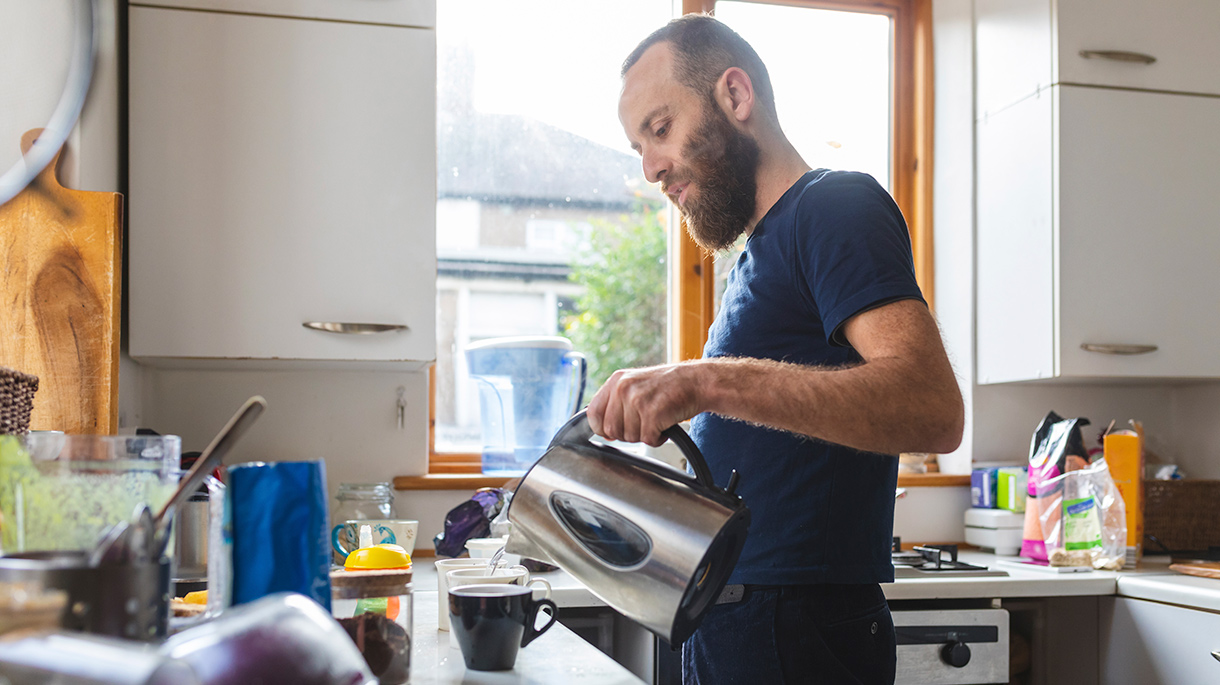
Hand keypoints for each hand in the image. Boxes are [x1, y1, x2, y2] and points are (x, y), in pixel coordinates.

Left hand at [585, 362, 704, 446]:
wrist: (696, 381)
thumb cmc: (668, 386)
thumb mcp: (635, 384)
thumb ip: (616, 403)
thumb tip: (601, 429)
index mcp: (616, 381)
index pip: (593, 413)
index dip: (601, 428)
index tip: (612, 432)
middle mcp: (623, 388)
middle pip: (611, 430)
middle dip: (627, 434)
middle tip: (644, 424)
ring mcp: (637, 400)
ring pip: (629, 437)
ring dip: (645, 435)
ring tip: (657, 420)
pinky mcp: (652, 413)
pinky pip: (648, 440)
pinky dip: (658, 438)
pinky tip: (665, 424)